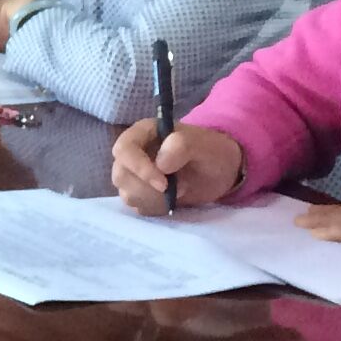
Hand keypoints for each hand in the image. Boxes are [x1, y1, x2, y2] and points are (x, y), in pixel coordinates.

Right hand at [112, 120, 246, 211]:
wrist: (218, 171)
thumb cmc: (211, 152)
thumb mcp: (204, 144)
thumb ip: (183, 146)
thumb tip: (160, 164)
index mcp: (142, 133)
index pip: (124, 150)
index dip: (139, 168)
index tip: (164, 184)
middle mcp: (132, 153)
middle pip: (121, 175)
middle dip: (149, 189)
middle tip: (178, 189)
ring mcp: (133, 174)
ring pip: (127, 193)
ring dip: (154, 199)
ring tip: (179, 191)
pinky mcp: (139, 193)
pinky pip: (137, 207)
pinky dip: (156, 208)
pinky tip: (173, 200)